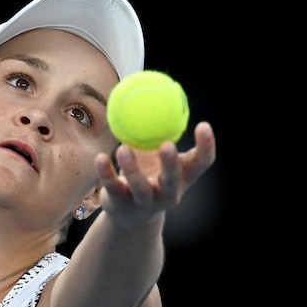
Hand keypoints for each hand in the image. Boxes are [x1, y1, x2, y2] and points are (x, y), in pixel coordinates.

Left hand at [95, 121, 215, 228]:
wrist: (130, 215)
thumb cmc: (149, 175)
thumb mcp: (158, 156)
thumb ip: (161, 133)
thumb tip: (157, 91)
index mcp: (183, 178)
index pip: (201, 164)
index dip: (206, 147)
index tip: (203, 125)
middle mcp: (168, 193)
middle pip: (172, 181)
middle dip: (170, 164)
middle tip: (167, 144)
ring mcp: (145, 202)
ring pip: (140, 188)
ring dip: (132, 169)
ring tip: (124, 148)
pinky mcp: (122, 205)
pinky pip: (113, 187)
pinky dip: (106, 172)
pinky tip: (100, 158)